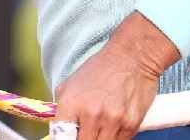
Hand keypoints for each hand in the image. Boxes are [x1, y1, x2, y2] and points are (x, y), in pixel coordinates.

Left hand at [53, 13, 176, 139]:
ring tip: (99, 127)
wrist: (131, 58)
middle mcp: (91, 113)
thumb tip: (58, 130)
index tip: (67, 138)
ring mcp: (112, 121)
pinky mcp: (131, 125)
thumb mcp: (70, 84)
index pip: (62, 136)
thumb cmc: (99, 70)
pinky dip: (115, 137)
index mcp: (71, 102)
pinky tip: (113, 126)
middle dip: (82, 139)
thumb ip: (63, 109)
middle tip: (85, 131)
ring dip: (100, 139)